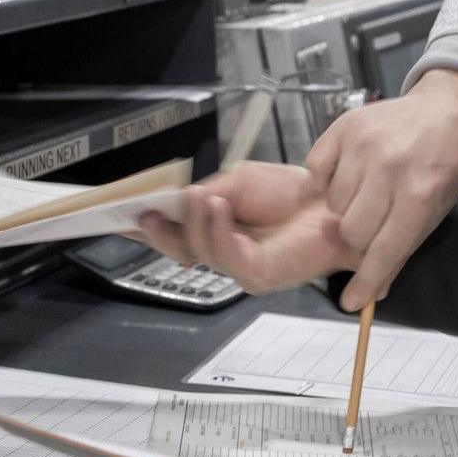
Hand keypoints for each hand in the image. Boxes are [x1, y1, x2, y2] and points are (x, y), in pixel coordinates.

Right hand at [135, 162, 359, 294]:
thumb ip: (208, 192)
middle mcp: (226, 251)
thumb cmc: (296, 193)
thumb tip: (178, 199)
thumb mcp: (240, 181)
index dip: (148, 227)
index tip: (121, 216)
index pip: (175, 232)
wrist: (336, 201)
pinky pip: (227, 255)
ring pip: (200, 251)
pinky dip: (217, 229)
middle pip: (179, 249)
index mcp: (218, 229)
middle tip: (142, 212)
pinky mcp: (258, 275)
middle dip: (158, 231)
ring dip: (194, 220)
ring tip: (197, 196)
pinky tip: (217, 207)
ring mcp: (240, 267)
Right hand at [306, 69, 457, 311]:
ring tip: (367, 191)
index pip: (385, 252)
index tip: (351, 302)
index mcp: (420, 195)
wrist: (450, 109)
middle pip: (351, 231)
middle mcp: (390, 169)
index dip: (366, 282)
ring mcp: (365, 144)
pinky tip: (349, 172)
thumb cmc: (446, 164)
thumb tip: (373, 292)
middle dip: (359, 236)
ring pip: (332, 204)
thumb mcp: (437, 210)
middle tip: (373, 222)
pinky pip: (316, 170)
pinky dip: (327, 178)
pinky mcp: (346, 126)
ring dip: (346, 206)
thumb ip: (402, 248)